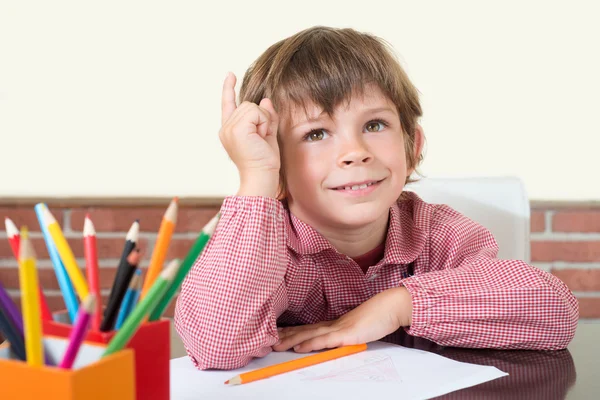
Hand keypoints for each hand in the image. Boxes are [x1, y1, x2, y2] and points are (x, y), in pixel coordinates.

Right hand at [219, 72, 280, 197]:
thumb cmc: (265, 161)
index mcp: (230, 130)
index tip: (230, 75)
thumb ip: (266, 117)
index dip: (228, 88)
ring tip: (260, 139)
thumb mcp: (268, 135)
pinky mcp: (236, 129)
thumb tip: (265, 100)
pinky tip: (260, 137)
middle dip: (261, 118)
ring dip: (263, 121)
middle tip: (261, 138)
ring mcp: (229, 128)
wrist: (262, 177)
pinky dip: (263, 123)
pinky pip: (256, 112)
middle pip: (248, 104)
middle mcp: (226, 128)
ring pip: (252, 106)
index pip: (228, 104)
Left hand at [274, 287, 412, 352]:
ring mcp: (339, 328)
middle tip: (268, 339)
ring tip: (276, 344)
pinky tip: (299, 348)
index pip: (308, 328)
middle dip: (285, 335)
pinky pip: (325, 341)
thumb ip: (344, 334)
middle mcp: (332, 325)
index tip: (277, 334)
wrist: (390, 307)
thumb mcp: (356, 328)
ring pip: (310, 335)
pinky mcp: (347, 334)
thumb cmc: (376, 318)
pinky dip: (311, 344)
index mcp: (334, 324)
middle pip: (304, 330)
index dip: (292, 331)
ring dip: (291, 340)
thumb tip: (334, 340)